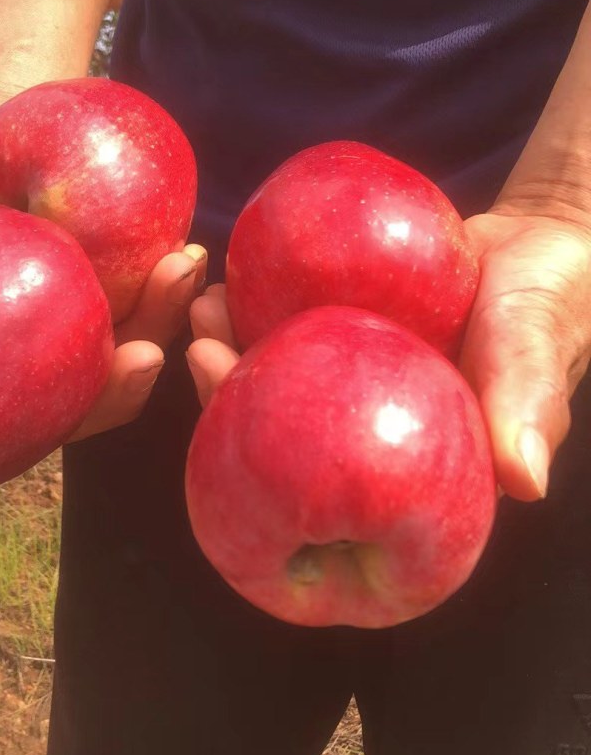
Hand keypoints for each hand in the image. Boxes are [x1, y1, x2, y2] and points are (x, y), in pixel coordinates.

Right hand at [0, 96, 206, 521]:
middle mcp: (9, 370)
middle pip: (54, 419)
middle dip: (105, 401)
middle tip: (143, 357)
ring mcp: (62, 343)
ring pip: (109, 368)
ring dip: (154, 334)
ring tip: (182, 271)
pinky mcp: (106, 304)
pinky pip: (139, 313)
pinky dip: (166, 295)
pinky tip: (190, 257)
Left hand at [185, 214, 590, 507]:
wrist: (540, 242)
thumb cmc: (553, 300)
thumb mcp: (537, 345)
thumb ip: (528, 404)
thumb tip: (524, 482)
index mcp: (421, 479)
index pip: (341, 512)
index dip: (279, 497)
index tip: (240, 446)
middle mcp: (376, 447)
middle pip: (289, 452)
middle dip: (231, 411)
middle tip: (200, 354)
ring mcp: (356, 398)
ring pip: (281, 394)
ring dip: (233, 359)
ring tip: (201, 311)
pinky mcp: (344, 350)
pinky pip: (291, 340)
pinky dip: (256, 316)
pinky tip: (222, 286)